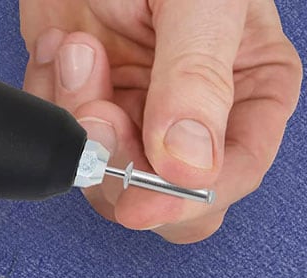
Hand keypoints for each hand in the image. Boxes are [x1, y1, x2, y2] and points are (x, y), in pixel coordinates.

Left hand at [20, 0, 301, 242]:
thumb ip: (200, 78)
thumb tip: (192, 164)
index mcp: (253, 92)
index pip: (234, 177)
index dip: (187, 199)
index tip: (144, 198)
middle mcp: (201, 114)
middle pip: (171, 198)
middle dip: (126, 167)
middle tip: (103, 110)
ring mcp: (142, 112)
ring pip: (111, 177)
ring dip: (82, 121)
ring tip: (82, 49)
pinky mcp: (92, 101)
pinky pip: (67, 140)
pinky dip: (53, 102)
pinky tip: (67, 49)